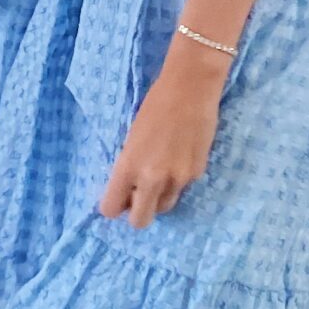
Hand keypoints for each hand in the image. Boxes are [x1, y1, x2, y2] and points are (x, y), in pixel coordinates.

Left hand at [97, 44, 227, 228]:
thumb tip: (131, 189)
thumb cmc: (155, 104)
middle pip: (140, 221)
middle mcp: (152, 178)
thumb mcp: (132, 138)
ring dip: (159, 198)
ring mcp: (178, 179)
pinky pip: (182, 189)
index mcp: (128, 166)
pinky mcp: (197, 173)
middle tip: (138, 194)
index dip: (113, 206)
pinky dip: (178, 181)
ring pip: (164, 207)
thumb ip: (130, 167)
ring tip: (160, 174)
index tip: (118, 196)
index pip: (111, 209)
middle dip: (137, 213)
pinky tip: (179, 157)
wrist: (191, 87)